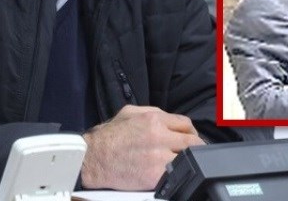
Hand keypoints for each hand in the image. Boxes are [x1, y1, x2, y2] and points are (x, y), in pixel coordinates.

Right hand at [80, 105, 203, 189]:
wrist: (93, 159)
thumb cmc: (109, 136)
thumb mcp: (130, 112)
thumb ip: (153, 112)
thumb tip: (171, 119)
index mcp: (154, 119)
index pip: (186, 124)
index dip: (190, 132)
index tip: (190, 138)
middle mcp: (159, 136)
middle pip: (193, 142)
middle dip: (194, 147)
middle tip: (192, 152)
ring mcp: (158, 157)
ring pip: (189, 159)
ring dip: (187, 161)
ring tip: (183, 163)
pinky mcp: (155, 176)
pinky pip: (176, 175)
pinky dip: (176, 174)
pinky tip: (171, 173)